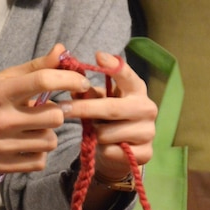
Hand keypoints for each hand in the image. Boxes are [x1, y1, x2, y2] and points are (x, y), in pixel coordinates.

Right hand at [0, 44, 91, 199]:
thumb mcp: (6, 78)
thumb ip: (37, 67)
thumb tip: (63, 51)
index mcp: (0, 92)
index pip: (43, 81)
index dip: (69, 80)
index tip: (81, 82)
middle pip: (55, 116)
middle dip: (57, 112)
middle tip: (45, 110)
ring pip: (50, 141)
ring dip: (48, 133)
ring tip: (33, 128)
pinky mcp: (1, 165)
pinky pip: (40, 161)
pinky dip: (39, 152)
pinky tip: (27, 143)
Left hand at [59, 52, 157, 179]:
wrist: (122, 152)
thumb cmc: (108, 120)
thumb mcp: (99, 102)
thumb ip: (88, 92)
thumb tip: (72, 83)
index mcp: (137, 90)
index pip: (128, 76)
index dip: (114, 67)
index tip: (98, 56)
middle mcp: (147, 108)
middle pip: (111, 108)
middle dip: (84, 109)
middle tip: (61, 108)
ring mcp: (148, 132)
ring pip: (107, 133)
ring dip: (94, 134)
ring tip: (97, 132)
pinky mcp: (145, 153)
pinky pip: (111, 151)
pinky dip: (102, 150)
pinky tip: (107, 147)